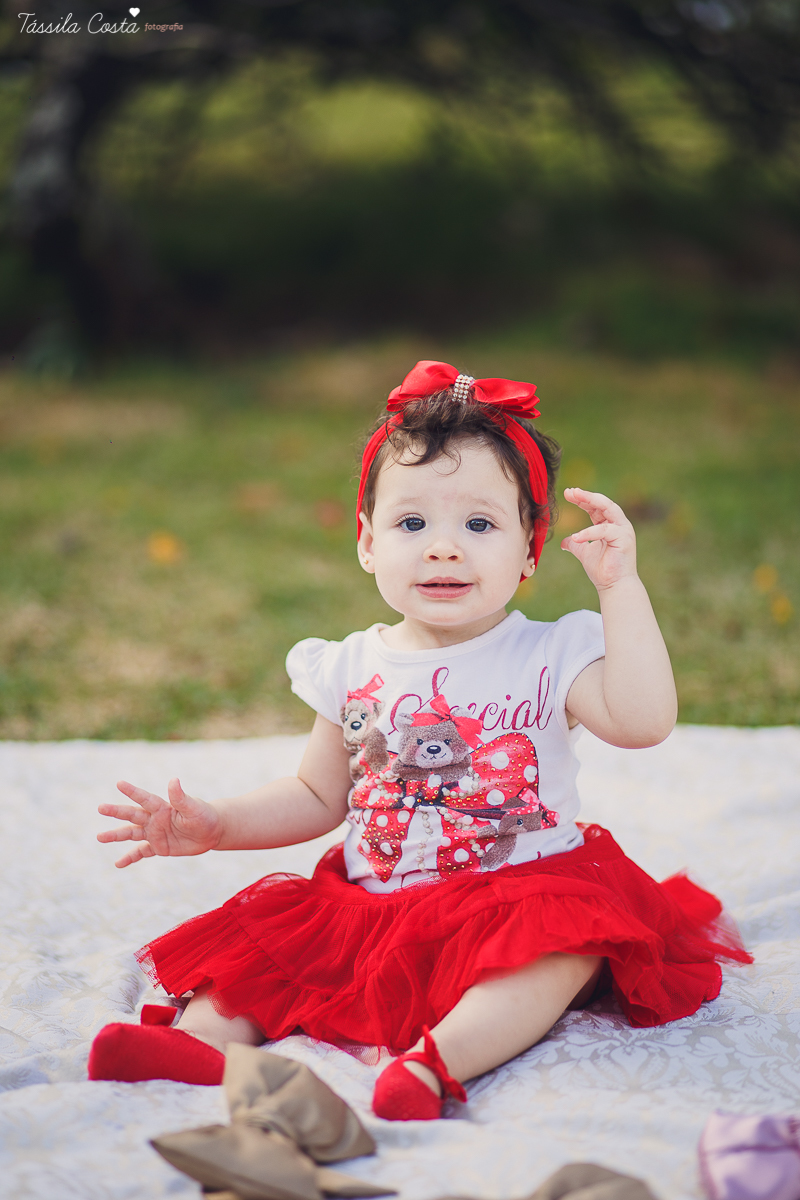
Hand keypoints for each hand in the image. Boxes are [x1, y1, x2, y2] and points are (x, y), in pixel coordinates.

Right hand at [97, 778, 222, 867]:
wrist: (211, 832)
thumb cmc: (204, 815)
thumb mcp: (193, 807)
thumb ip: (180, 797)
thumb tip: (173, 780)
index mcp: (162, 807)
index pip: (145, 798)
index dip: (133, 791)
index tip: (119, 783)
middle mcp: (155, 819)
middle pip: (132, 815)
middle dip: (117, 811)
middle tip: (101, 807)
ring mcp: (154, 833)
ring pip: (131, 833)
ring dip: (116, 835)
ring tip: (100, 837)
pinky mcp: (158, 847)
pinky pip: (141, 852)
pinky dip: (130, 858)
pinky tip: (118, 864)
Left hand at [560, 488, 636, 590]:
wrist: (613, 586)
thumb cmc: (601, 570)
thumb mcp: (584, 552)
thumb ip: (575, 543)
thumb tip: (563, 542)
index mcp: (610, 525)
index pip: (596, 507)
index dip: (582, 499)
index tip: (567, 493)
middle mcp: (619, 525)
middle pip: (603, 503)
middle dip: (586, 495)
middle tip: (570, 491)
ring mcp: (623, 530)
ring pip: (608, 508)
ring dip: (590, 501)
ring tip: (574, 497)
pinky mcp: (625, 539)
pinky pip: (605, 530)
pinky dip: (589, 532)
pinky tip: (576, 537)